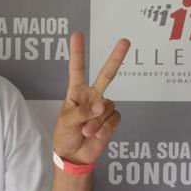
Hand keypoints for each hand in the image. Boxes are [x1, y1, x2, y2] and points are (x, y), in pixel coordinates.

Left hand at [52, 32, 130, 165]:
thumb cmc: (65, 135)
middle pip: (107, 74)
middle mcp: (92, 96)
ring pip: (108, 107)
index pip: (77, 69)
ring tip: (87, 131)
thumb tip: (101, 104)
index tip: (77, 35)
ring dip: (97, 121)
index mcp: (76, 92)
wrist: (74, 155)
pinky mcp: (112, 120)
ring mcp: (103, 108)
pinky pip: (114, 119)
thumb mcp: (67, 121)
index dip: (78, 52)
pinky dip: (106, 127)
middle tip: (125, 41)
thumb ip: (83, 111)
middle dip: (116, 58)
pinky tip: (98, 134)